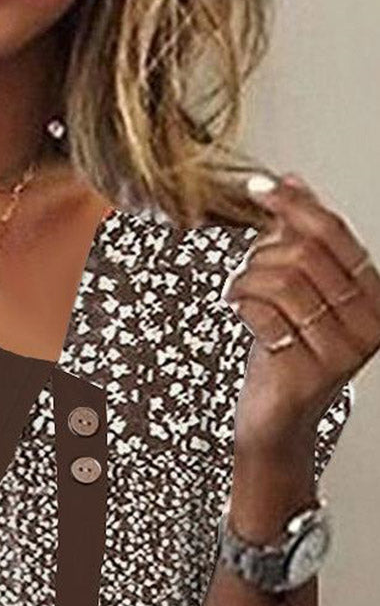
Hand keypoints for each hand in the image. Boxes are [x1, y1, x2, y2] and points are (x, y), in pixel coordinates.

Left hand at [222, 171, 379, 457]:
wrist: (276, 422)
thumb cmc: (286, 358)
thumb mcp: (298, 293)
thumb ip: (299, 241)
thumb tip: (291, 182)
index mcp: (373, 296)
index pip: (334, 234)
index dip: (294, 205)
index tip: (261, 187)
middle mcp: (368, 323)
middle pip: (306, 255)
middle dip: (262, 254)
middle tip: (247, 270)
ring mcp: (342, 350)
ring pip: (283, 282)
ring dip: (248, 280)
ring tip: (239, 291)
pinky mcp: (309, 372)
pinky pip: (265, 314)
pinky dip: (242, 304)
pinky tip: (238, 309)